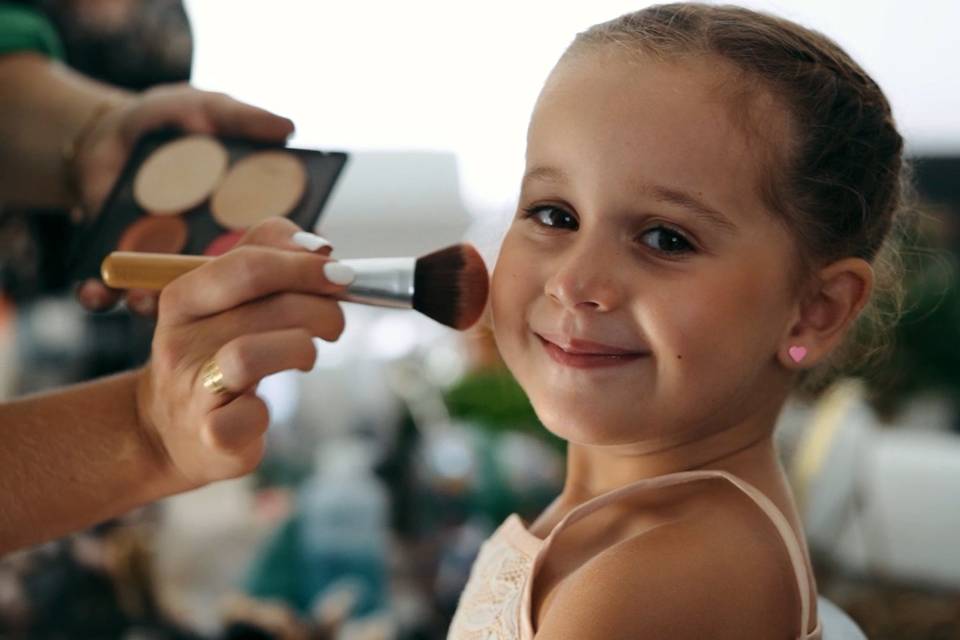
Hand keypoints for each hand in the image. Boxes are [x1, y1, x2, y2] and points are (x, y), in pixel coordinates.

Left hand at [73, 83, 294, 314]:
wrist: (107, 132)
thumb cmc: (168, 122)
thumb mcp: (205, 108)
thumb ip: (244, 118)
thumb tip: (289, 128)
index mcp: (240, 224)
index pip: (267, 254)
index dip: (277, 270)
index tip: (275, 276)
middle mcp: (206, 252)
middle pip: (217, 290)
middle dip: (213, 304)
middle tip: (205, 302)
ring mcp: (163, 262)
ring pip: (165, 299)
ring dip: (153, 306)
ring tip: (140, 301)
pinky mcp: (121, 263)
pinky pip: (110, 290)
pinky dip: (100, 295)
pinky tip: (93, 290)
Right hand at [135, 217, 346, 488]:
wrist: (174, 431)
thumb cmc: (218, 354)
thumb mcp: (229, 301)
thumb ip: (270, 259)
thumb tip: (320, 247)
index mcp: (184, 297)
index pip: (247, 262)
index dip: (304, 264)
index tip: (339, 275)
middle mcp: (179, 338)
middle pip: (263, 302)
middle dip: (320, 307)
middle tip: (334, 323)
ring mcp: (192, 388)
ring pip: (250, 355)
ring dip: (300, 349)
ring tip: (307, 356)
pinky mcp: (210, 434)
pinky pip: (249, 416)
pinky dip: (268, 412)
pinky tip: (265, 408)